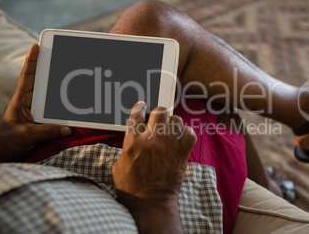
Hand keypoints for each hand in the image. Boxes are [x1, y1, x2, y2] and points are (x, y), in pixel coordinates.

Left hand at [0, 44, 71, 162]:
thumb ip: (45, 132)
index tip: (36, 46)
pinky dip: (67, 109)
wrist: (6, 155)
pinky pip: (59, 113)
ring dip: (63, 89)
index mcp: (21, 100)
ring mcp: (39, 112)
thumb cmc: (7, 142)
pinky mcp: (46, 122)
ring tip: (75, 77)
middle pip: (43, 82)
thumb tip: (67, 129)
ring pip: (53, 97)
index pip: (27, 77)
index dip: (31, 62)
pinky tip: (78, 105)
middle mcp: (31, 103)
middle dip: (51, 69)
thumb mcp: (24, 135)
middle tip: (62, 56)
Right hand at [112, 101, 196, 232]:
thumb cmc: (132, 188)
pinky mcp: (181, 154)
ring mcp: (168, 146)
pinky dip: (187, 133)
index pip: (137, 115)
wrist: (150, 203)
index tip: (142, 107)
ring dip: (173, 122)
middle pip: (159, 112)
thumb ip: (126, 149)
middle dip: (159, 112)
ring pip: (176, 120)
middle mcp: (151, 140)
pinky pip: (190, 134)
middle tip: (159, 118)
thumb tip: (132, 141)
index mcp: (133, 142)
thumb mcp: (119, 166)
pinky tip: (183, 136)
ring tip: (171, 128)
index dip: (140, 107)